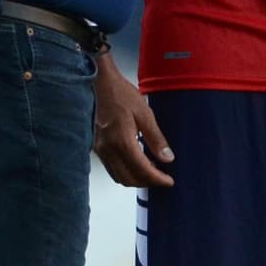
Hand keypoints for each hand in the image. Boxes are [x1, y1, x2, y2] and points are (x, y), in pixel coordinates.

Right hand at [93, 55, 174, 187]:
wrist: (99, 83)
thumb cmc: (121, 94)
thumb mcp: (144, 113)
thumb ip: (156, 138)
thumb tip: (167, 158)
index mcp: (122, 141)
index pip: (142, 170)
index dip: (157, 179)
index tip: (169, 181)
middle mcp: (108, 149)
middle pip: (129, 178)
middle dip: (147, 182)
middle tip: (162, 178)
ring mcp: (100, 149)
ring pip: (118, 176)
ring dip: (135, 179)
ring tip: (151, 171)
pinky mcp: (97, 146)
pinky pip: (111, 167)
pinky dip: (125, 171)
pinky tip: (136, 163)